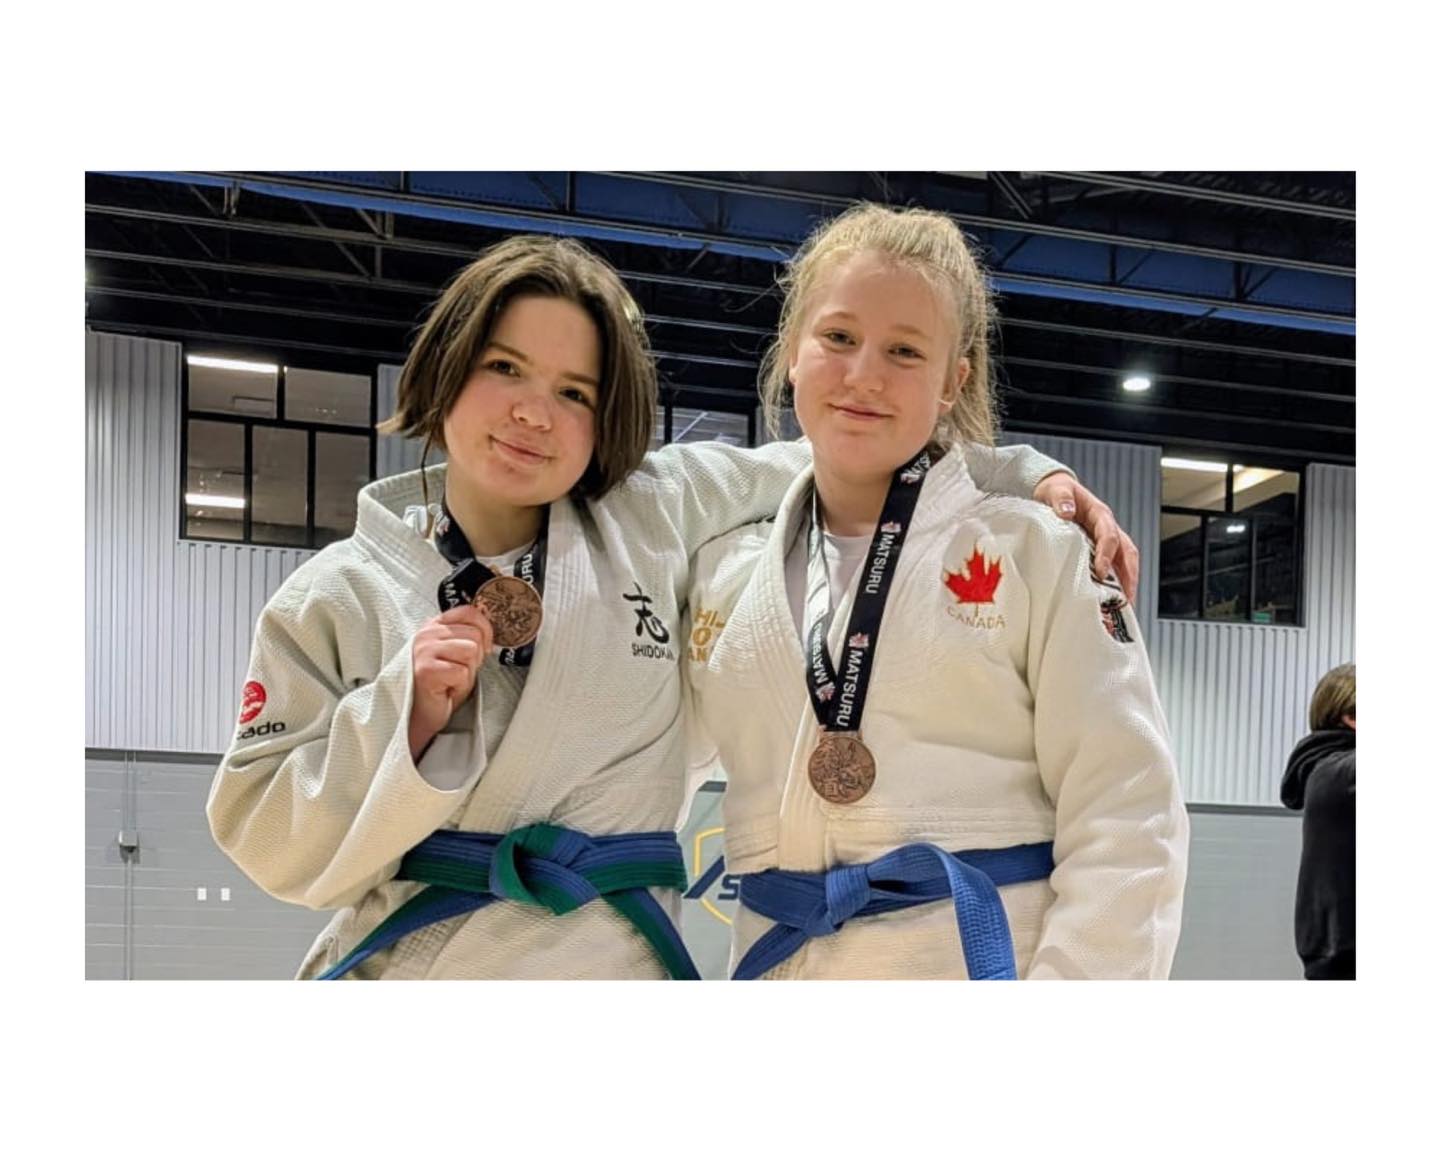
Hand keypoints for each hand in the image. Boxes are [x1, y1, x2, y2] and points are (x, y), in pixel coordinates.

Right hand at [408, 603, 492, 760]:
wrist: (419, 713)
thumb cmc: (440, 684)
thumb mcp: (456, 653)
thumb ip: (468, 636)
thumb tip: (490, 629)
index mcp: (434, 625)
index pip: (469, 612)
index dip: (485, 630)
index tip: (483, 648)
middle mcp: (426, 634)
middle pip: (474, 634)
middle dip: (475, 657)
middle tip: (458, 671)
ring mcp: (424, 651)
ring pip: (471, 651)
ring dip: (468, 672)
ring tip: (452, 679)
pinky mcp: (426, 670)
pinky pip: (462, 672)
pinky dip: (460, 686)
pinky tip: (447, 689)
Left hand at [1033, 472, 1139, 603]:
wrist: (1054, 491)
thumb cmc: (1057, 491)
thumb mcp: (1056, 490)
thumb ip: (1061, 499)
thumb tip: (1066, 511)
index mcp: (1100, 514)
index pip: (1109, 535)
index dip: (1107, 553)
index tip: (1101, 571)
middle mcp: (1107, 528)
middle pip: (1126, 552)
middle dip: (1129, 575)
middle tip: (1126, 598)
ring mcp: (1105, 540)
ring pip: (1124, 562)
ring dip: (1127, 583)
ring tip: (1125, 605)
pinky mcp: (1099, 550)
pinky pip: (1113, 566)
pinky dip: (1116, 583)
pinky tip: (1111, 599)